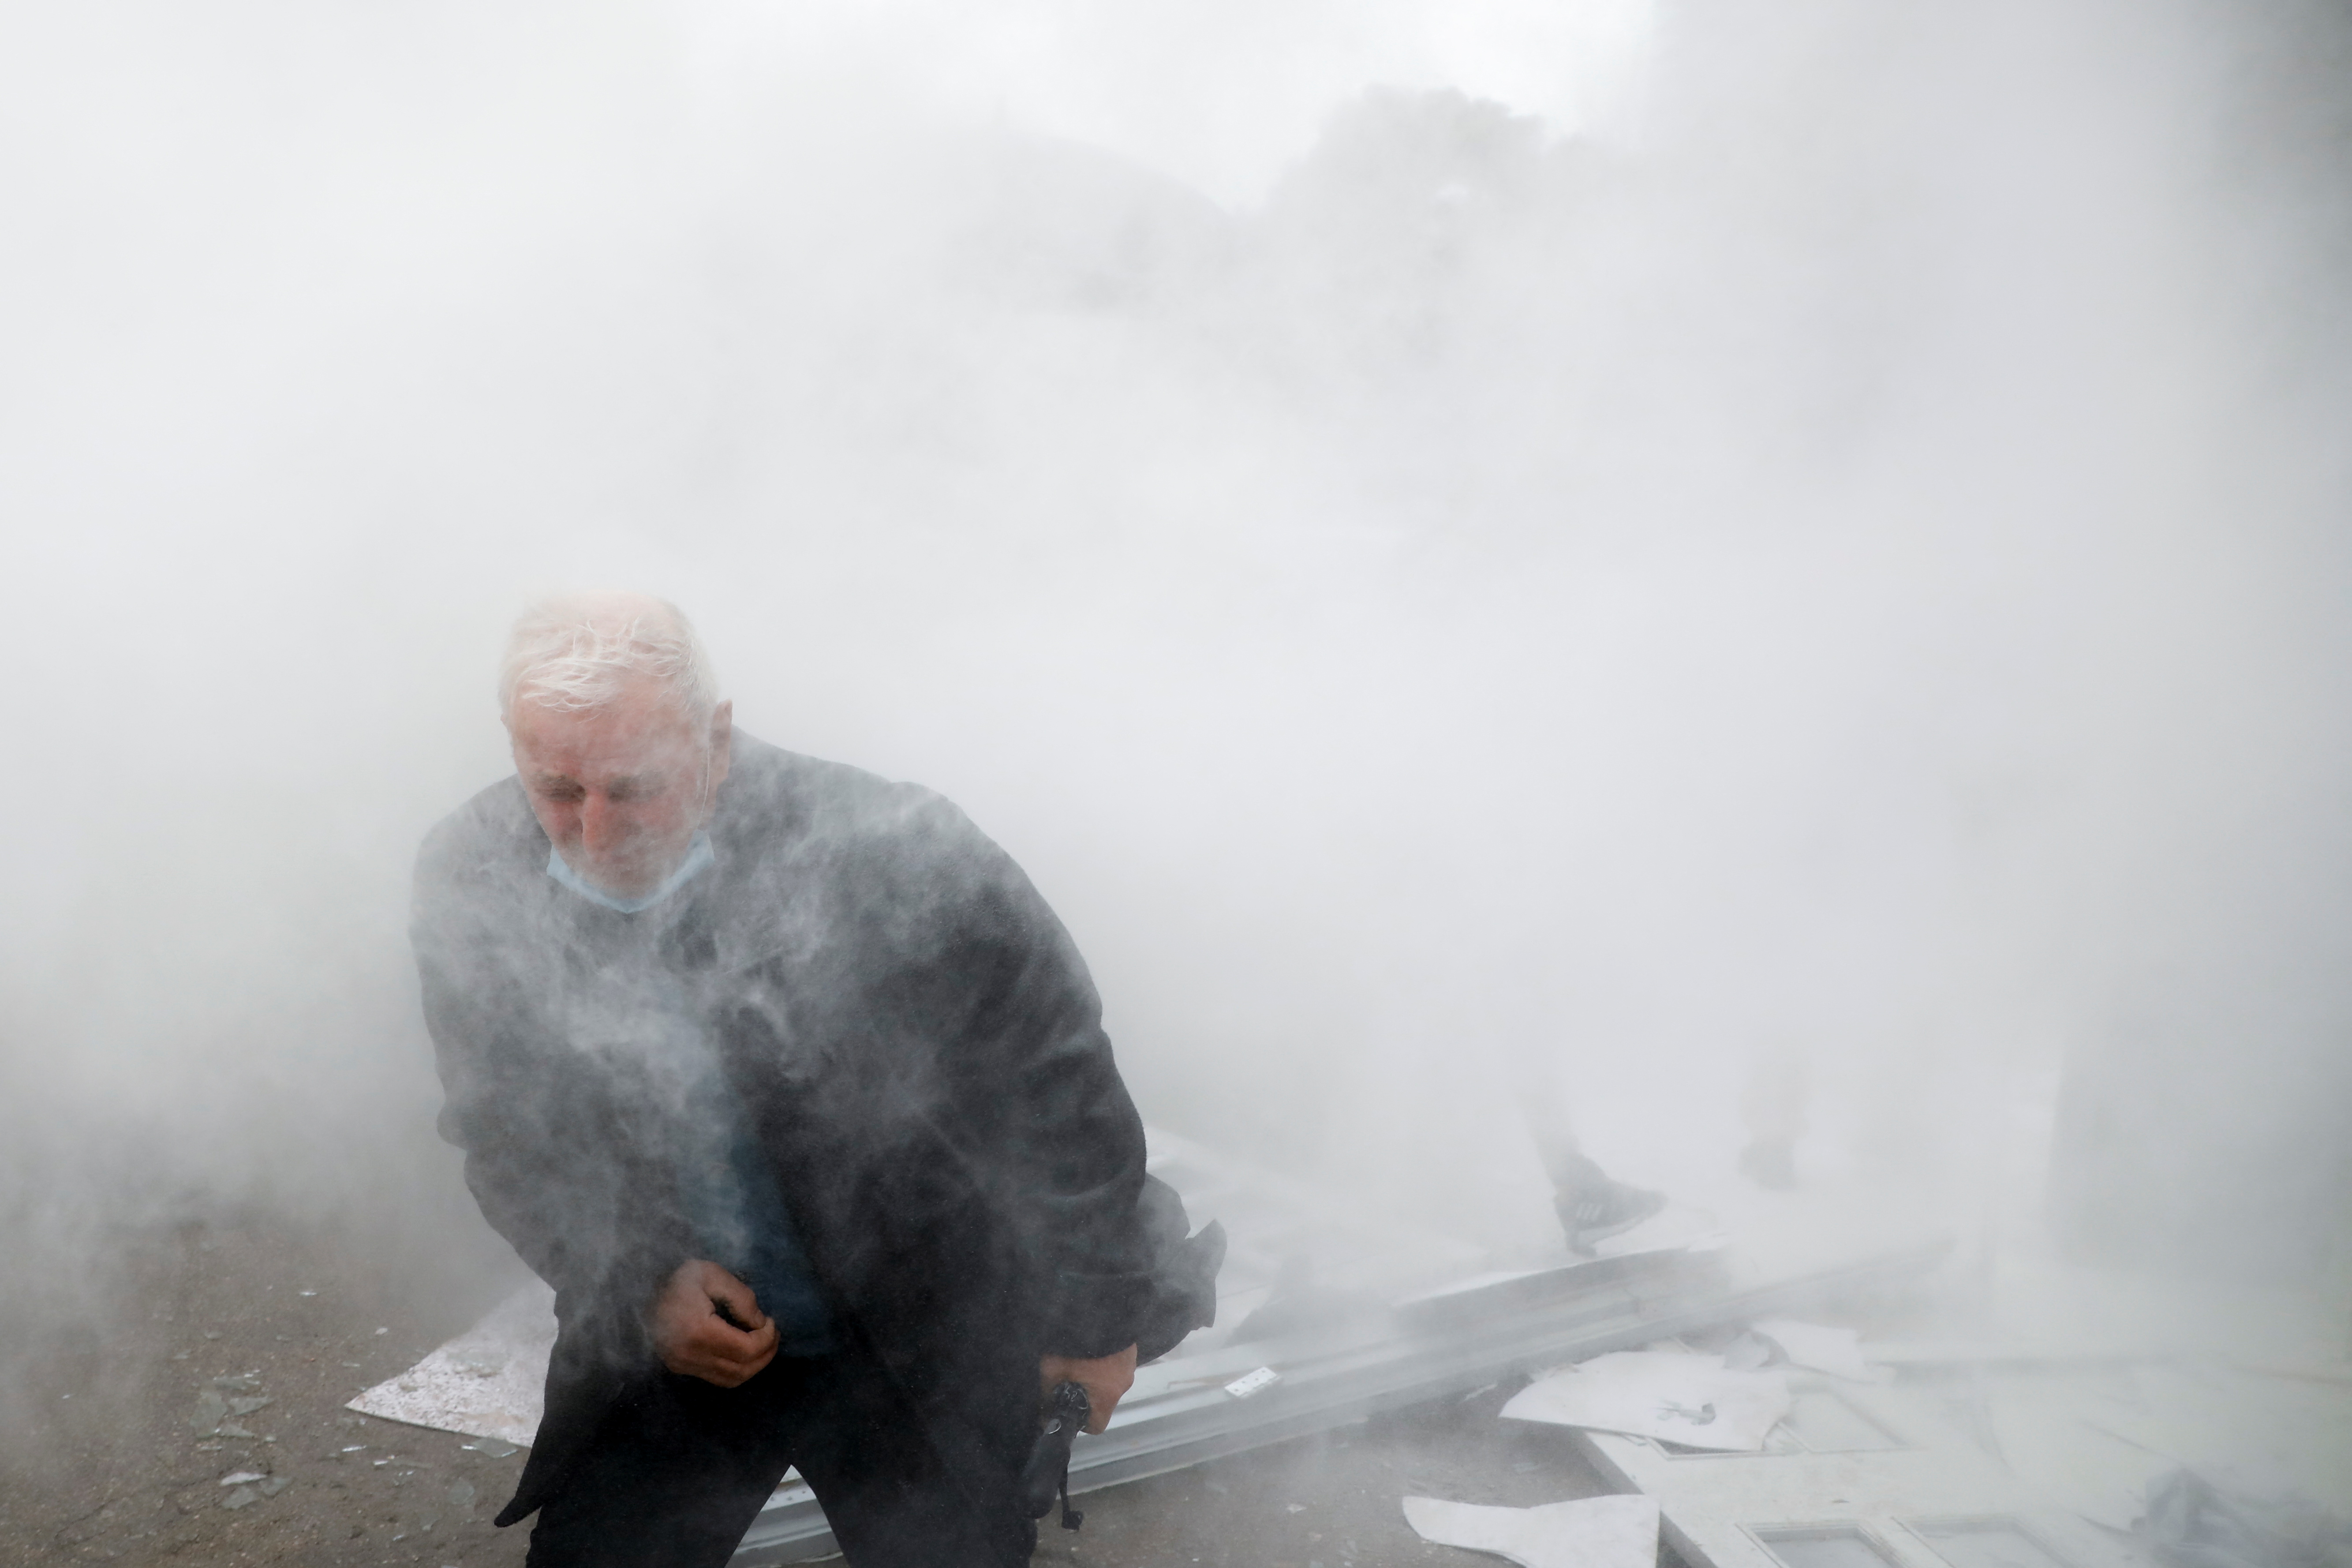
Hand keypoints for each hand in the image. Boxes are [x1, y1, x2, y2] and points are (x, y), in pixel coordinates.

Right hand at [647, 1260, 778, 1386]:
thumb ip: (740, 1297)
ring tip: (764, 1344)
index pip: (745, 1349)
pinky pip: (716, 1378)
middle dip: (765, 1354)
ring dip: (754, 1366)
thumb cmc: (678, 1277)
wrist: (639, 1289)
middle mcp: (689, 1355)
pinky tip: (744, 1351)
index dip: (766, 1339)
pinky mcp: (679, 1367)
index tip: (771, 1321)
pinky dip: (737, 1369)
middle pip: (741, 1369)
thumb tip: (759, 1323)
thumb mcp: (711, 1274)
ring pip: (730, 1379)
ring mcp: (682, 1365)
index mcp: (697, 1331)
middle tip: (774, 1334)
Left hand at [1038, 1343, 1136, 1434]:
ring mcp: (1130, 1364)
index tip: (1069, 1408)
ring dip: (1097, 1374)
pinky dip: (1105, 1359)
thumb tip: (1043, 1416)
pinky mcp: (1131, 1347)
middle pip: (1103, 1400)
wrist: (1098, 1307)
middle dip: (1087, 1393)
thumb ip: (1047, 1396)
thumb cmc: (1074, 1344)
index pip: (1096, 1426)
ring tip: (1081, 1357)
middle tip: (1070, 1377)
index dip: (1081, 1422)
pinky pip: (1116, 1362)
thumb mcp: (1051, 1371)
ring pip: (1110, 1380)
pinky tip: (1092, 1346)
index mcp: (1106, 1396)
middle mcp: (1123, 1384)